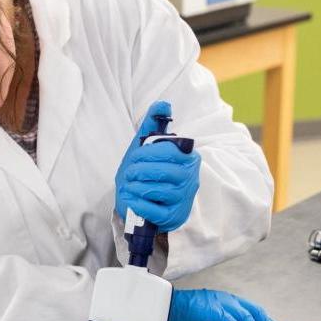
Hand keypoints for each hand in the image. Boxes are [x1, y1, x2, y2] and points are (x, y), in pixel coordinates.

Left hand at [114, 101, 200, 230]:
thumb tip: (163, 104)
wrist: (142, 202)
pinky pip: (151, 208)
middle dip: (138, 170)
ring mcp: (183, 199)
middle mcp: (191, 179)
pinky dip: (136, 202)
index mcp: (189, 159)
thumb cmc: (146, 172)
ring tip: (130, 185)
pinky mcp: (173, 217)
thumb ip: (154, 124)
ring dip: (135, 186)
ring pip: (154, 189)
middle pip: (160, 170)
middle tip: (130, 173)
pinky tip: (132, 198)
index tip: (135, 156)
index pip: (167, 151)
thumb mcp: (147, 147)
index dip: (145, 153)